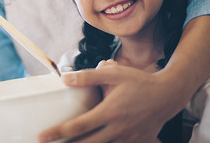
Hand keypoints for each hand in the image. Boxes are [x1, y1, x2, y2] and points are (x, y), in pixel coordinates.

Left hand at [38, 65, 177, 142]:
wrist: (168, 95)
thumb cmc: (139, 82)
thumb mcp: (114, 73)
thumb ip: (88, 76)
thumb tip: (64, 78)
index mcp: (109, 112)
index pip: (78, 126)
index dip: (57, 132)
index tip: (42, 136)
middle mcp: (117, 130)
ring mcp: (127, 139)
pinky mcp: (136, 142)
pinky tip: (93, 141)